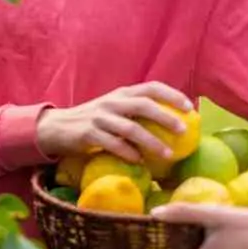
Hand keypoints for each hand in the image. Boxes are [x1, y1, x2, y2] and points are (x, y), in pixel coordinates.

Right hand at [35, 82, 192, 162]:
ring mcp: (99, 117)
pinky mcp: (87, 134)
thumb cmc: (94, 121)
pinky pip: (112, 144)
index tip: (190, 107)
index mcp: (121, 94)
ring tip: (168, 154)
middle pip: (143, 105)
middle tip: (184, 130)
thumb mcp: (115, 110)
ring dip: (151, 141)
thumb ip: (136, 112)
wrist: (57, 128)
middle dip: (166, 117)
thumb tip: (173, 124)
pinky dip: (128, 152)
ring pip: (130, 127)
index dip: (171, 95)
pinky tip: (139, 161)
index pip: (150, 87)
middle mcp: (111, 102)